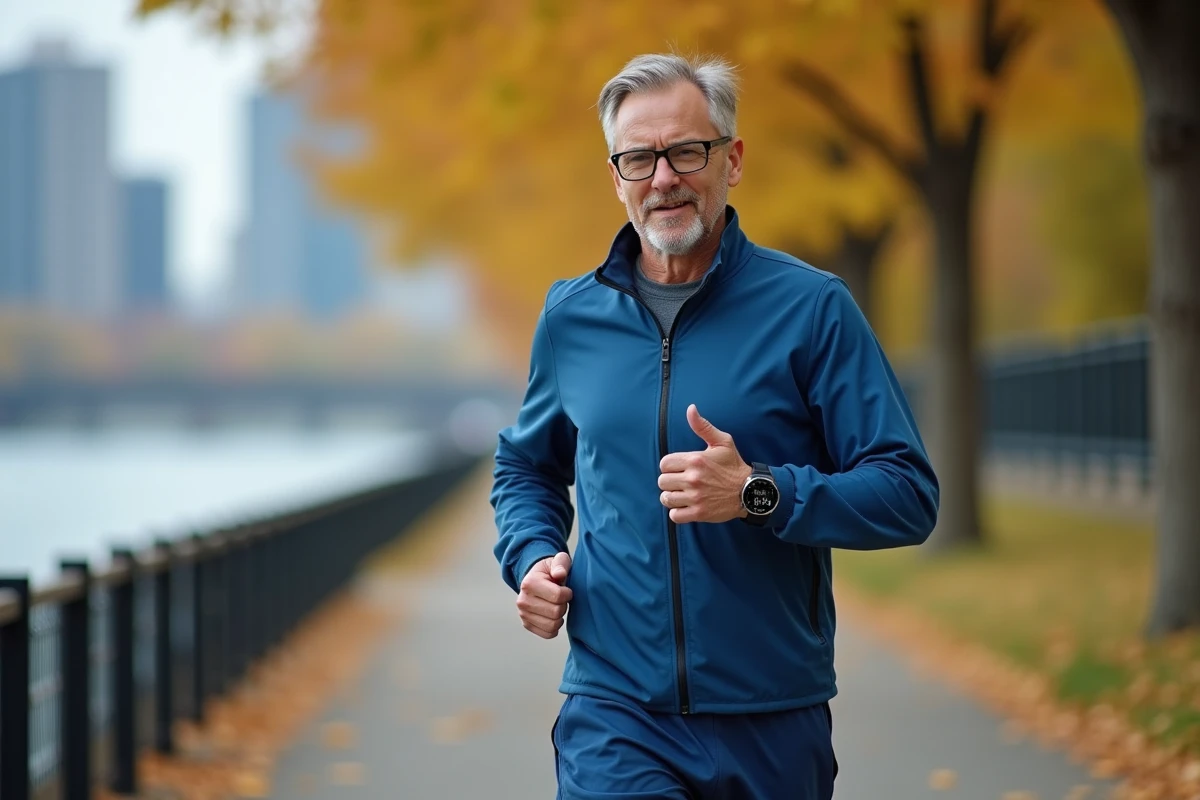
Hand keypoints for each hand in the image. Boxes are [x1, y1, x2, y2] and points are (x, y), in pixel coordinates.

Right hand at [516, 552, 572, 638]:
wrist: (537, 579)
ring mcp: (523, 614)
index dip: (567, 593)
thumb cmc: (550, 570)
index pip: (557, 596)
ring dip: (560, 617)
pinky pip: (548, 634)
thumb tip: (560, 574)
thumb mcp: (558, 560)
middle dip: (564, 605)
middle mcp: (523, 601)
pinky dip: (555, 628)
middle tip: (561, 598)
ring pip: (552, 625)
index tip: (566, 589)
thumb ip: (561, 563)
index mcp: (529, 583)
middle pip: (555, 612)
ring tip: (557, 606)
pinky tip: (554, 617)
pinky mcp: (527, 624)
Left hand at [658, 404, 752, 523]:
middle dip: (670, 481)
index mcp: (696, 460)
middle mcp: (693, 478)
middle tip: (681, 482)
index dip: (670, 466)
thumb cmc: (734, 465)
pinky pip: (674, 516)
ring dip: (671, 497)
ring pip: (666, 498)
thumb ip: (703, 426)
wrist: (749, 491)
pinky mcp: (699, 513)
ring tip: (681, 494)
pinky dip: (677, 513)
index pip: (664, 463)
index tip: (679, 468)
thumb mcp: (722, 442)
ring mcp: (695, 497)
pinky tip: (685, 506)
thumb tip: (690, 409)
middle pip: (662, 481)